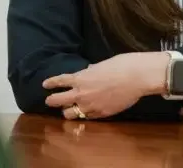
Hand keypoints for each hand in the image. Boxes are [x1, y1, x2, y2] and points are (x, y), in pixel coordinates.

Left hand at [43, 52, 168, 119]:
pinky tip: (85, 113)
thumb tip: (88, 72)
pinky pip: (86, 117)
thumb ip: (91, 71)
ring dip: (67, 111)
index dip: (51, 83)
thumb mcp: (102, 64)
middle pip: (58, 101)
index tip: (44, 84)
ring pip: (69, 114)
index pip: (60, 81)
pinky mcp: (101, 114)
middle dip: (51, 100)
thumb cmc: (122, 64)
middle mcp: (81, 93)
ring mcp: (90, 106)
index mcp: (81, 77)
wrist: (137, 77)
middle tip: (49, 100)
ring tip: (67, 109)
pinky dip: (84, 115)